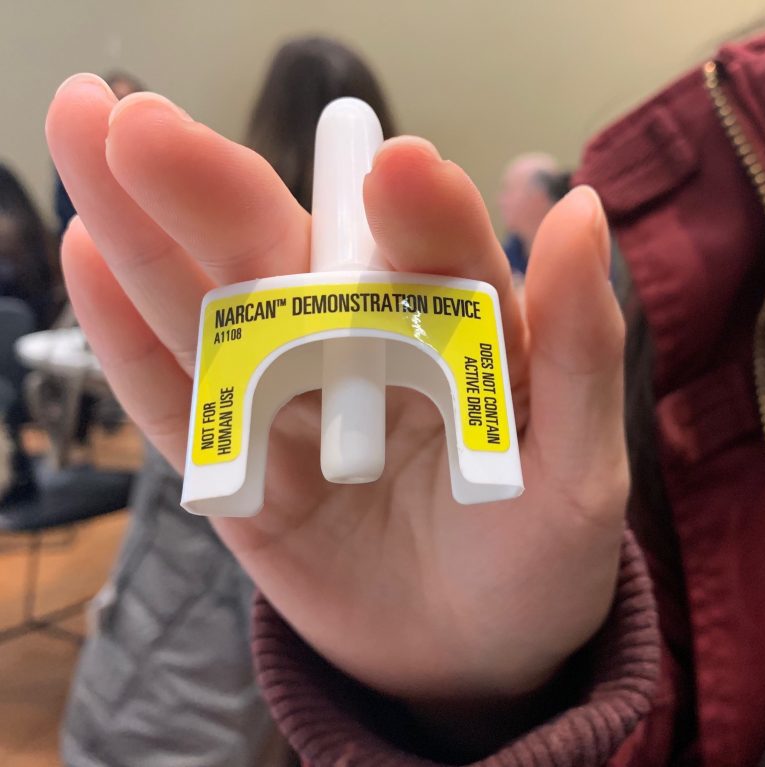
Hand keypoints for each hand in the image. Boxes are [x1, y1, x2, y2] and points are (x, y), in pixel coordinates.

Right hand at [47, 74, 626, 708]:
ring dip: (149, 233)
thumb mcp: (583, 469)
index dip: (416, 213)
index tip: (399, 170)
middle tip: (149, 124)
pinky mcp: (243, 466)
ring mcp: (297, 401)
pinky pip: (185, 403)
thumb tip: (583, 209)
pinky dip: (134, 339)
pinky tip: (93, 258)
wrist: (473, 654)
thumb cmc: (541, 554)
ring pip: (218, 312)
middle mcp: (367, 346)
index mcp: (457, 331)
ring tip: (90, 139)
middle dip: (225, 191)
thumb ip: (582, 348)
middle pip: (293, 260)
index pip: (432, 256)